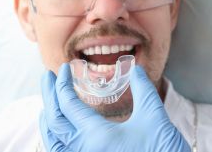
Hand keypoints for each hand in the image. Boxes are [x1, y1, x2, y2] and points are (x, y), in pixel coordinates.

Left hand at [40, 63, 190, 151]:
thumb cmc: (164, 151)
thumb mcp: (154, 116)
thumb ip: (143, 89)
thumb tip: (134, 69)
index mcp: (96, 136)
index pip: (67, 103)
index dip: (63, 82)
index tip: (66, 68)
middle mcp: (83, 151)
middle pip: (53, 119)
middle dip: (48, 94)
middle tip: (48, 76)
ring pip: (52, 140)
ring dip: (47, 117)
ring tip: (48, 101)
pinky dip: (54, 138)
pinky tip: (59, 129)